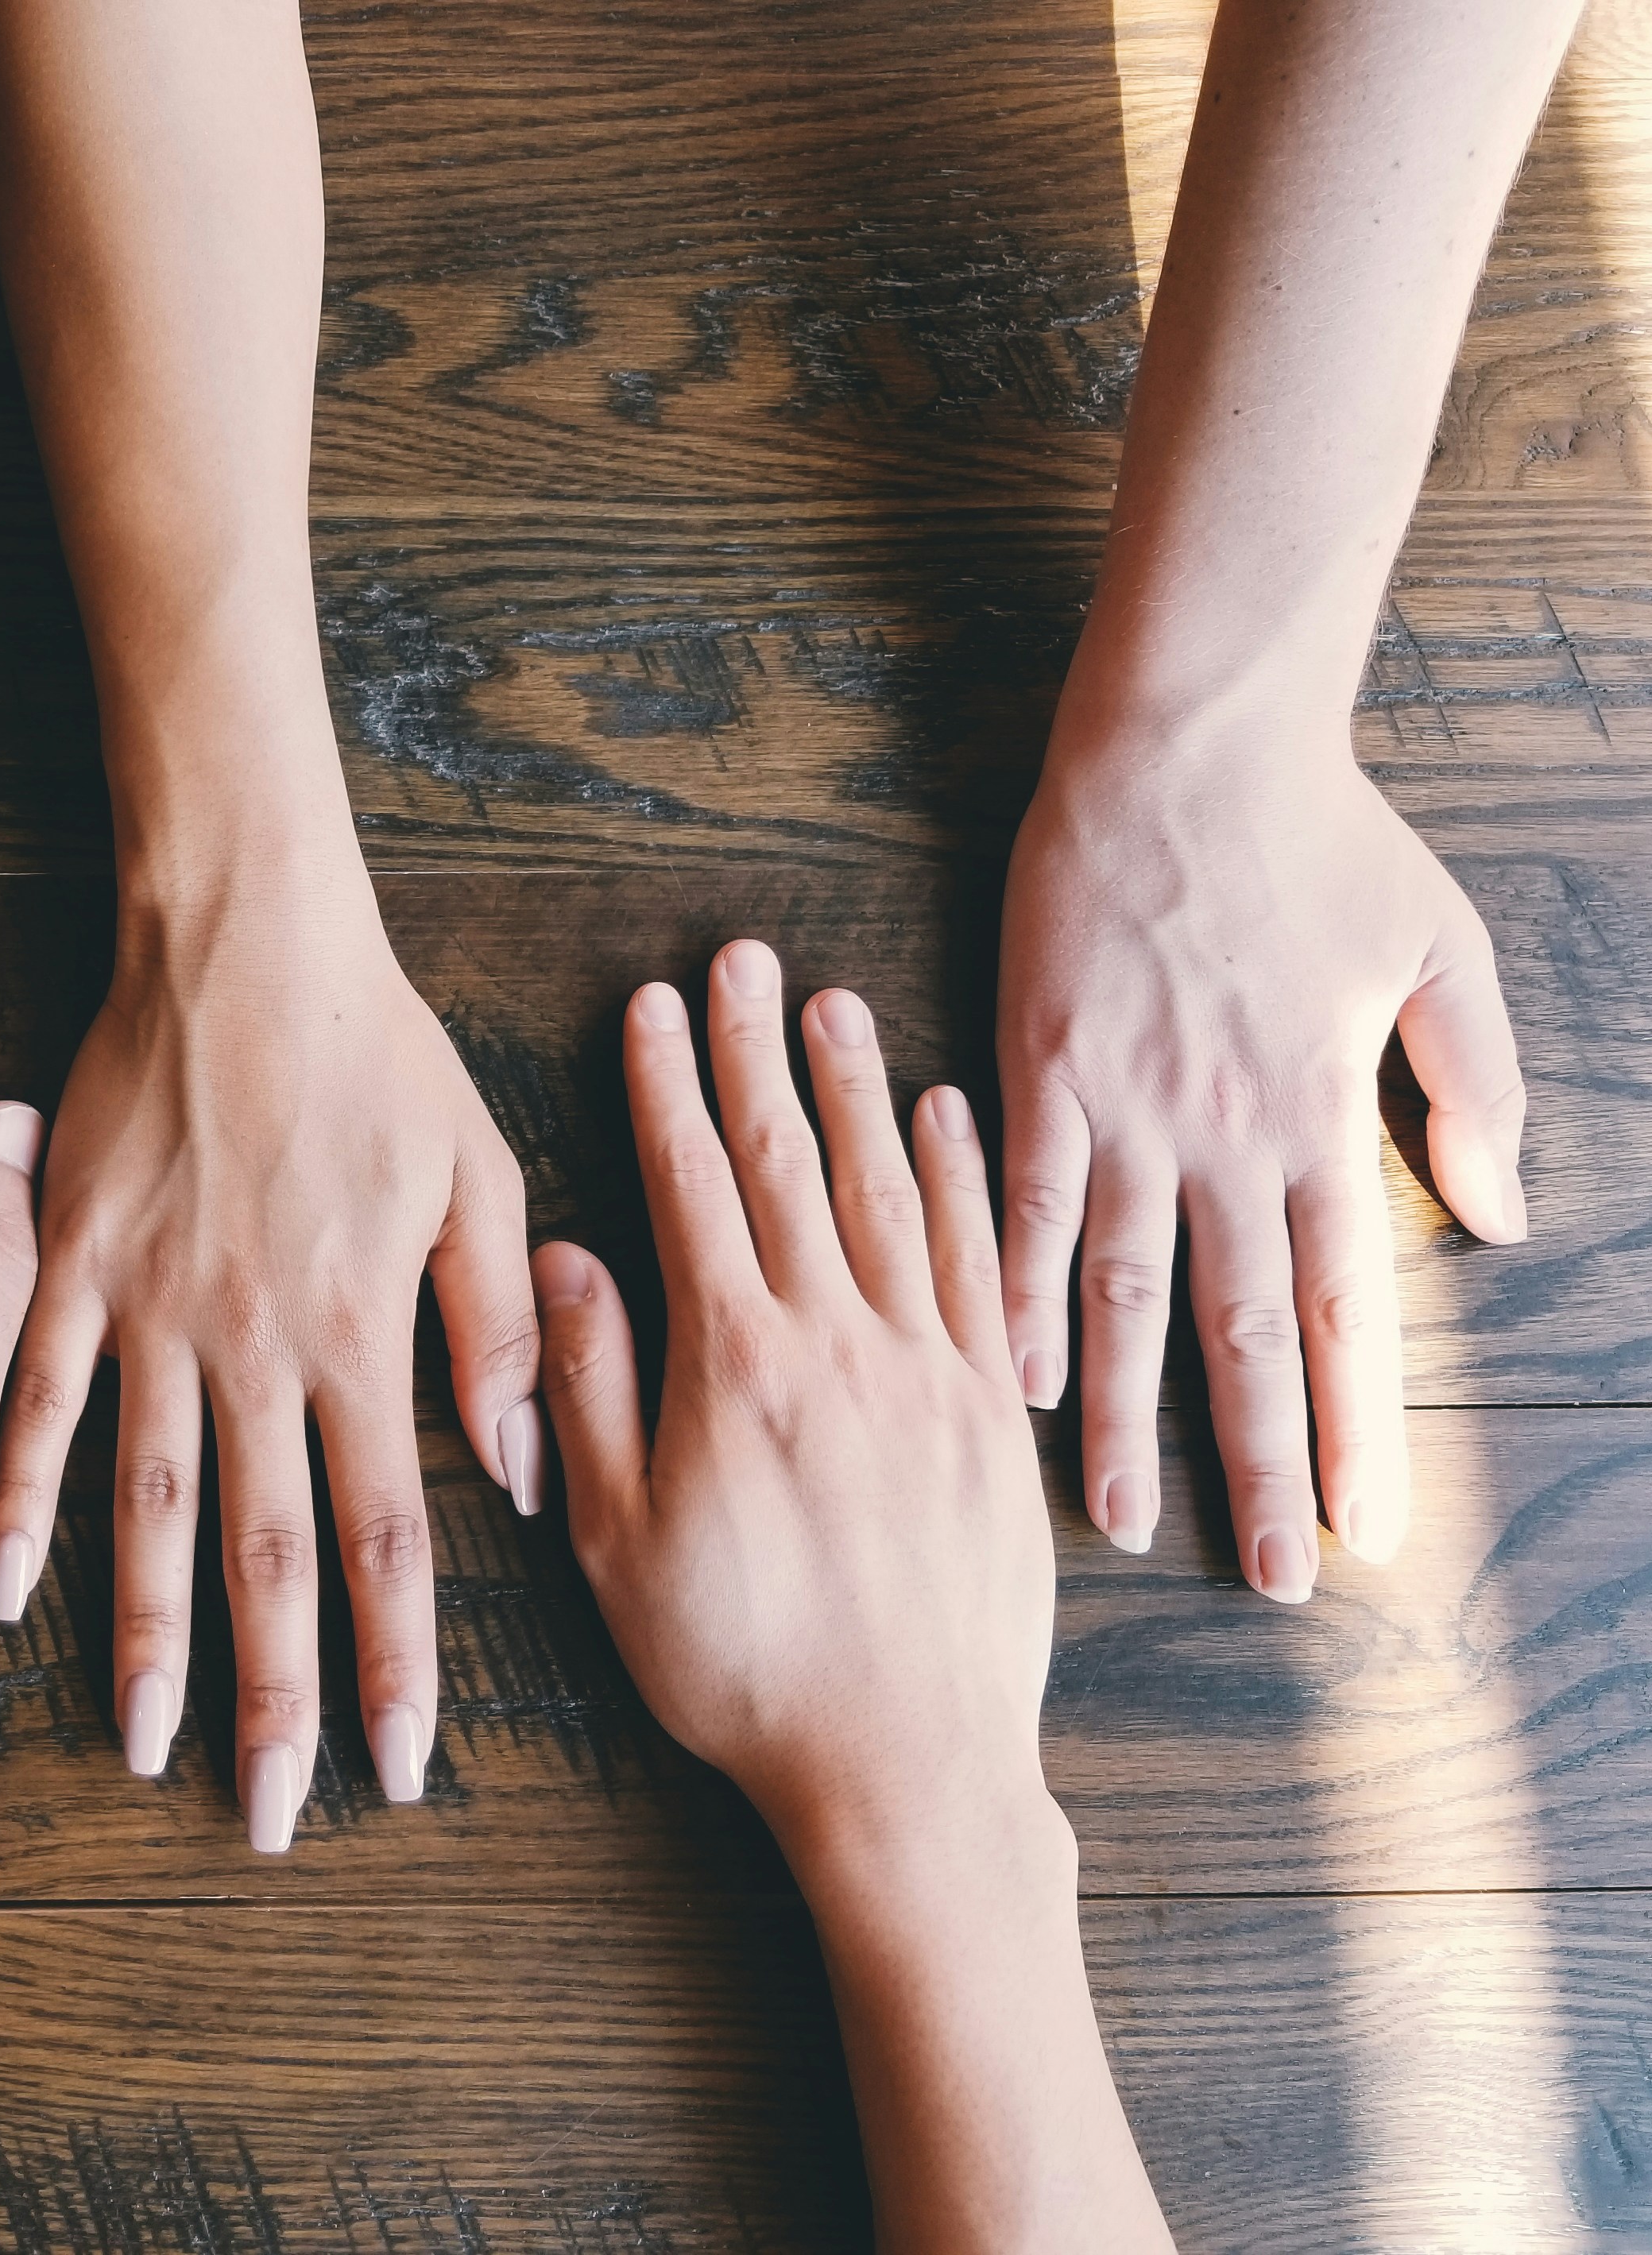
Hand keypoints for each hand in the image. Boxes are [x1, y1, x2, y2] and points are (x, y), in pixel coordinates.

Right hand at [0, 852, 538, 1851]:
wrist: (242, 935)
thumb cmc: (376, 1048)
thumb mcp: (477, 1174)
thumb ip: (496, 1330)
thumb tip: (523, 1475)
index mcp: (360, 1332)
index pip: (388, 1535)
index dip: (396, 1661)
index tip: (400, 1765)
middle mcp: (254, 1345)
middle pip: (267, 1553)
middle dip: (275, 1695)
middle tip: (271, 1813)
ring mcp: (151, 1310)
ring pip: (147, 1506)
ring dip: (146, 1635)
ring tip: (142, 1743)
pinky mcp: (71, 1265)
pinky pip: (37, 1402)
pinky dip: (18, 1500)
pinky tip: (3, 1592)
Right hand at [537, 938, 1169, 2254]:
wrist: (908, 1767)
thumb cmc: (742, 1669)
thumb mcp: (619, 1542)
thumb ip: (590, 1390)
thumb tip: (567, 1262)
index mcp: (736, 1367)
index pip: (695, 1190)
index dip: (668, 1089)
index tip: (655, 1005)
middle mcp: (840, 1344)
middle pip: (791, 1165)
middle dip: (757, 1054)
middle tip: (742, 959)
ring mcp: (929, 1372)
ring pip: (889, 1194)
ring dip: (856, 1091)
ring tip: (832, 1004)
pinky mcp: (991, 1414)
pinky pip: (978, 1264)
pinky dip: (961, 1179)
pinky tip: (944, 1117)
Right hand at [997, 721, 1526, 1596]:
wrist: (1186, 746)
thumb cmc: (1321, 838)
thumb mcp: (1443, 951)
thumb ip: (1474, 1089)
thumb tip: (1502, 1219)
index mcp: (1322, 1118)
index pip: (1343, 1306)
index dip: (1357, 1427)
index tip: (1368, 1531)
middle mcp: (1226, 1137)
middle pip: (1240, 1331)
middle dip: (1259, 1464)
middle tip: (1268, 1578)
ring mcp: (1125, 1109)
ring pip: (1127, 1292)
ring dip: (1123, 1417)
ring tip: (1117, 1521)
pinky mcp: (1041, 1070)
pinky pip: (1026, 1205)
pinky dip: (1019, 1295)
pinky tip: (1011, 1378)